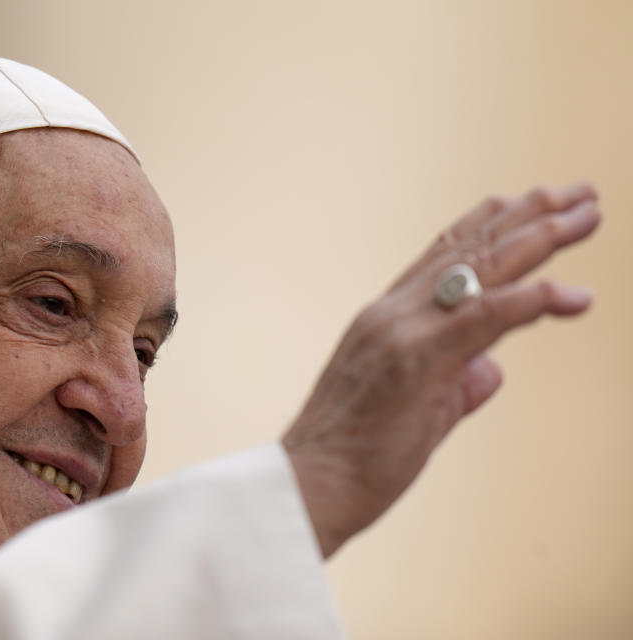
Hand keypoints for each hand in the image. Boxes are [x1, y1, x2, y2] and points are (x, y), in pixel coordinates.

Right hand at [283, 183, 600, 557]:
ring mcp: (404, 331)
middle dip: (529, 216)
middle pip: (469, 249)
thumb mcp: (413, 408)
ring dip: (540, 237)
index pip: (442, 257)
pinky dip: (533, 300)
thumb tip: (491, 370)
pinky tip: (572, 294)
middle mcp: (393, 312)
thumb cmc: (353, 455)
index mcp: (385, 318)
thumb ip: (457, 381)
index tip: (528, 202)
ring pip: (480, 269)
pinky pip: (485, 317)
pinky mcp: (420, 360)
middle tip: (579, 193)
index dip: (489, 224)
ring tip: (586, 213)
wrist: (310, 483)